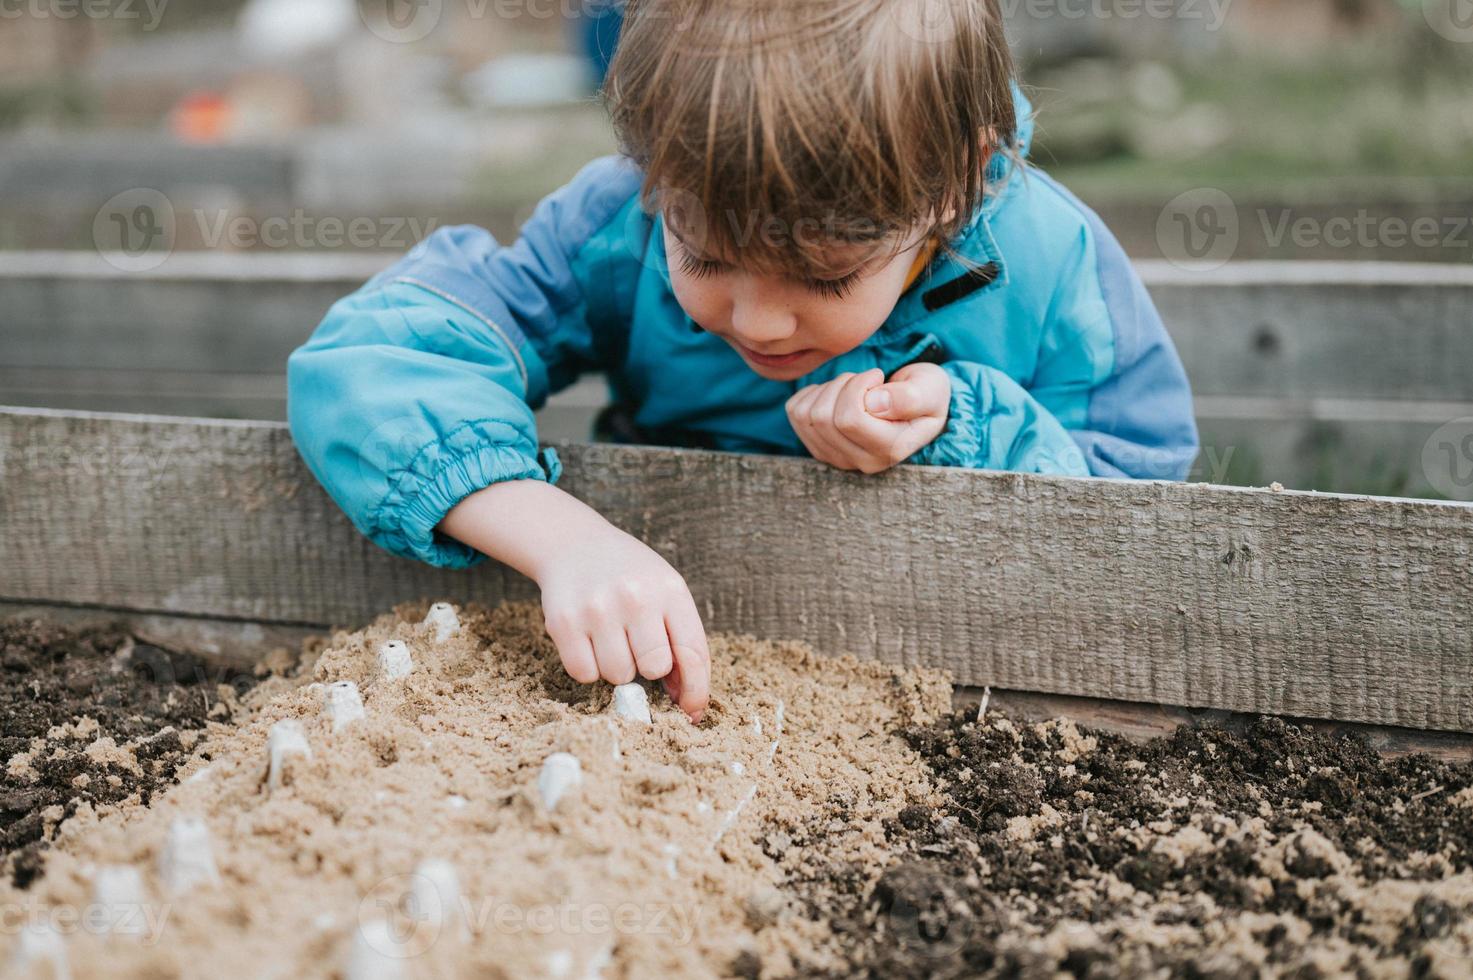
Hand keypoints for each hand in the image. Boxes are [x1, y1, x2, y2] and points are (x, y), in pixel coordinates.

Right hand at [534, 520, 710, 722]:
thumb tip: (684, 698)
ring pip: (618, 676)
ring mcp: (597, 609)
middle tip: (637, 646)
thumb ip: (682, 639)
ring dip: (617, 668)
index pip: (693, 653)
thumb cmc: (630, 576)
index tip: (691, 710)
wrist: (574, 544)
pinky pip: (584, 674)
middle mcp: (635, 596)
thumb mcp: (665, 592)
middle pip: (654, 668)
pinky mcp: (562, 622)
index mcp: (670, 589)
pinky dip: (588, 667)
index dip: (695, 690)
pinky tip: (589, 640)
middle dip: (649, 668)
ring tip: (612, 637)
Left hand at [786, 363, 950, 474]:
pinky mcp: (820, 448)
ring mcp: (837, 458)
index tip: (877, 377)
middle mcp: (861, 462)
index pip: (849, 418)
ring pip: (806, 414)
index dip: (858, 386)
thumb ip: (909, 397)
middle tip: (866, 381)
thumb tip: (874, 403)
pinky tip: (838, 394)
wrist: (917, 405)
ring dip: (828, 388)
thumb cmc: (924, 394)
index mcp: (890, 451)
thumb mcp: (930, 389)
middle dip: (841, 385)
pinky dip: (813, 393)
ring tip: (854, 388)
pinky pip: (795, 412)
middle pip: (822, 417)